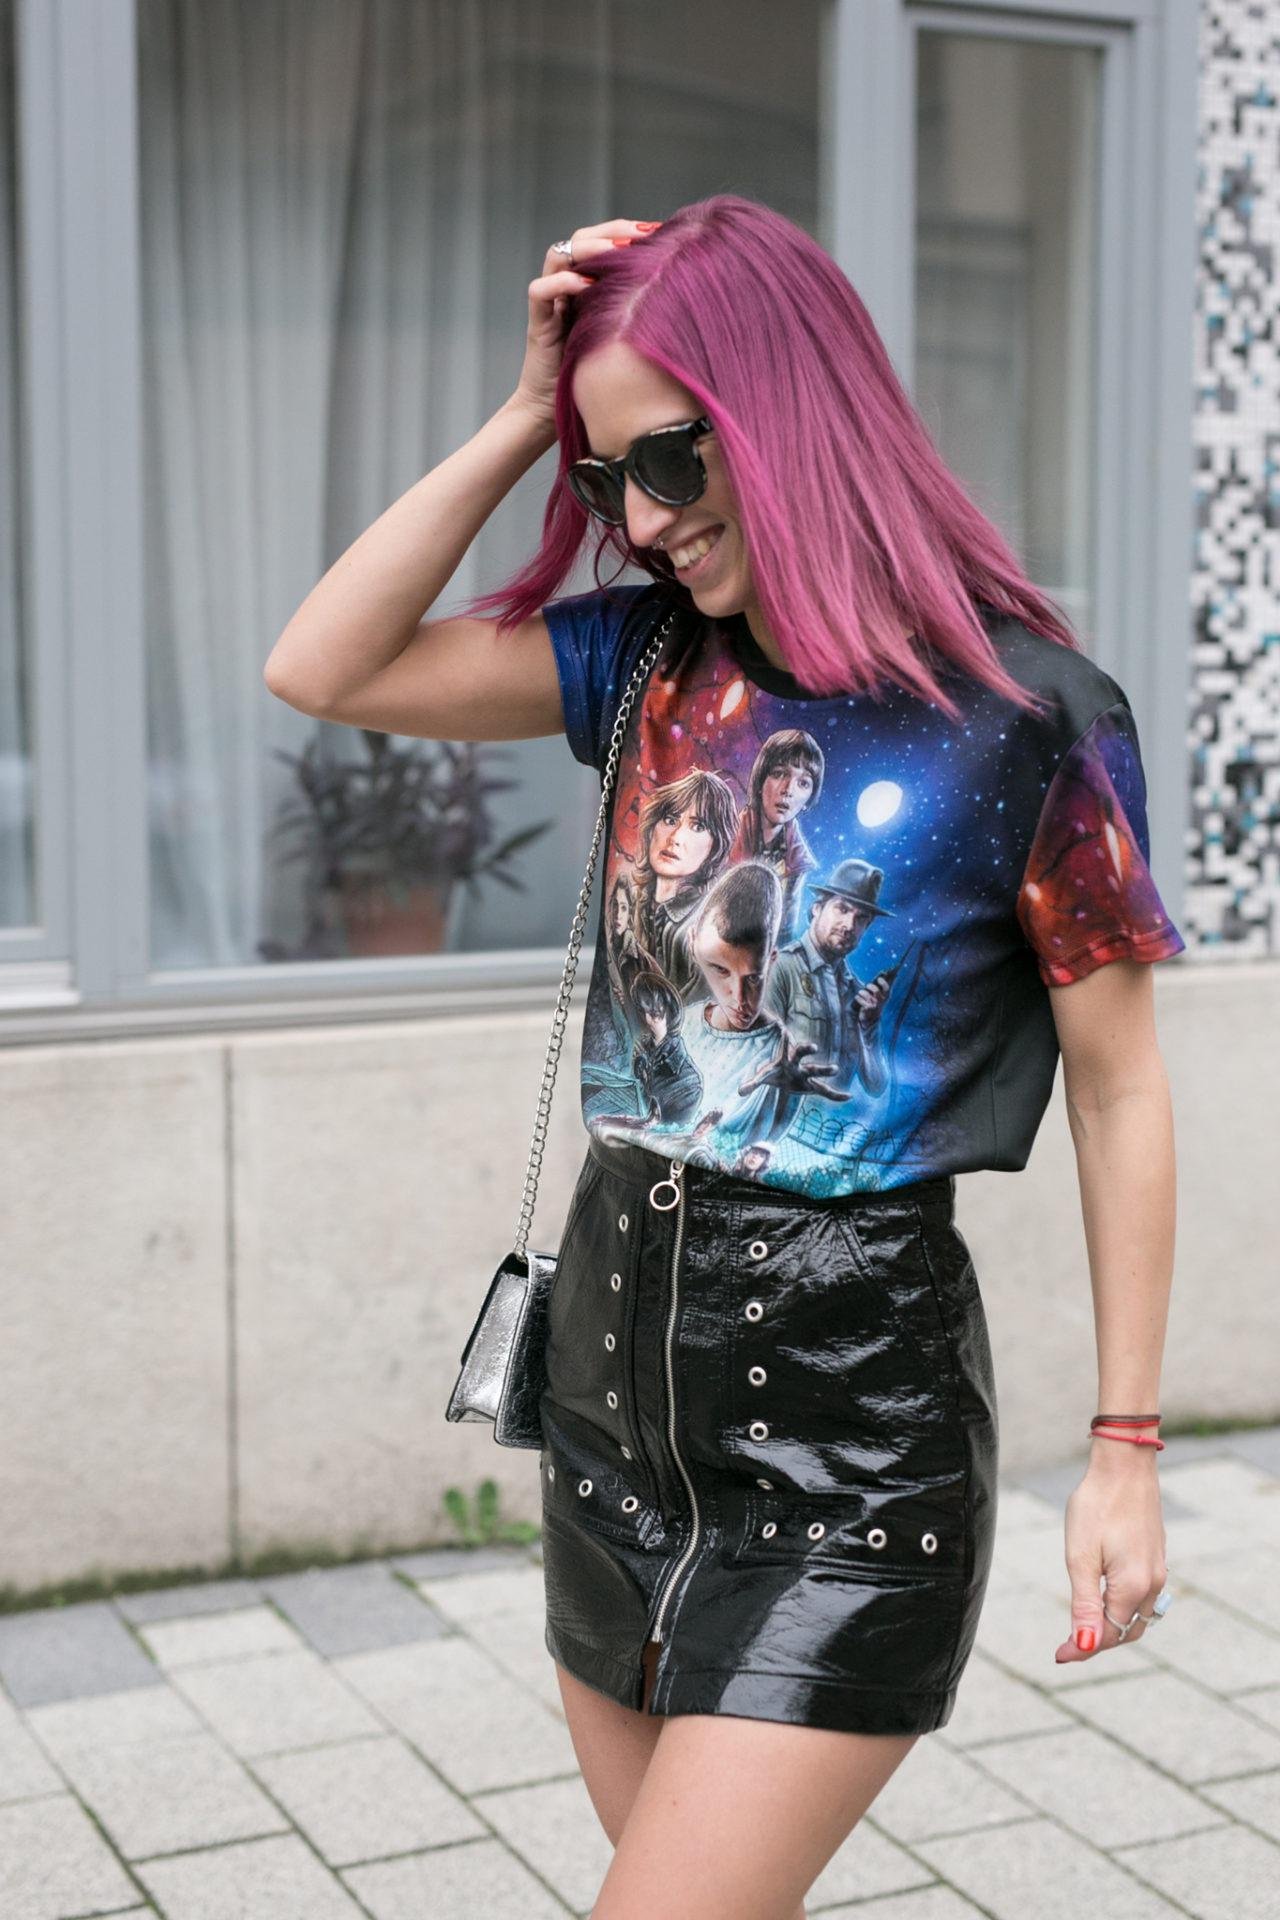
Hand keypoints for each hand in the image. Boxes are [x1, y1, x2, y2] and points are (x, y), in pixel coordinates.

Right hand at [509, 219, 661, 434]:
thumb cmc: (599, 379)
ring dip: (588, 248)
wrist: (560, 412)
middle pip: (582, 238)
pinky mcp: (538, 324)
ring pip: (559, 254)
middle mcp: (569, 288)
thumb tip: (686, 293)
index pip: (604, 241)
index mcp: (590, 286)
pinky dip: (561, 283)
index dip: (630, 231)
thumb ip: (642, 311)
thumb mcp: (628, 337)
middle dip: (612, 231)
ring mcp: (552, 303)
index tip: (662, 232)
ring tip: (616, 252)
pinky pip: (540, 290)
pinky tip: (585, 285)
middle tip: (642, 235)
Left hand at [739, 1033, 851, 1103]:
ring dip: (824, 1069)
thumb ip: (752, 1083)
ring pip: (816, 1071)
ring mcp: (806, 1074)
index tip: (784, 1030)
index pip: (783, 1049)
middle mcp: (797, 1064)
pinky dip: (836, 1095)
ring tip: (835, 1068)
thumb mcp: (763, 1077)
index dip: (784, 1041)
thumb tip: (739, 1092)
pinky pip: (825, 1091)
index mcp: (784, 1059)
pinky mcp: (812, 1086)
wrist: (786, 1077)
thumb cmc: (775, 1073)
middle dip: (807, 1050)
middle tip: (814, 1046)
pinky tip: (848, 1097)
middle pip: (802, 1054)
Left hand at [855, 971, 892, 1025]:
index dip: (883, 982)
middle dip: (870, 986)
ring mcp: (875, 1005)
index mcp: (884, 996)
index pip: (886, 988)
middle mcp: (881, 1001)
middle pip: (876, 991)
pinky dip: (859, 999)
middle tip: (867, 985)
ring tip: (860, 992)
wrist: (871, 1018)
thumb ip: (877, 986)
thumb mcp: (876, 995)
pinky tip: (857, 997)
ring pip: (869, 997)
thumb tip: (878, 974)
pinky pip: (863, 1003)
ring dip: (863, 992)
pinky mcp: (868, 1009)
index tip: (878, 978)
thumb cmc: (873, 1002)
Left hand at [1053, 1446, 1168, 1662]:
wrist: (1124, 1464)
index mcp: (1132, 1587)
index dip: (1083, 1648)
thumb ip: (1084, 1605)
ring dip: (1113, 1624)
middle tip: (1069, 1645)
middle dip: (1100, 1641)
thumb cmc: (1097, 1505)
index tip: (1058, 1656)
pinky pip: (1143, 1595)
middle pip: (1127, 1629)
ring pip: (1137, 1614)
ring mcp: (1158, 1570)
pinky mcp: (1156, 1556)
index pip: (1108, 1634)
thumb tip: (1085, 1647)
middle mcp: (1152, 1584)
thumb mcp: (1081, 1557)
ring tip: (1084, 1625)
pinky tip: (1103, 1597)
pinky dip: (1123, 1605)